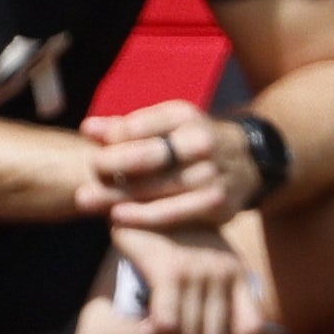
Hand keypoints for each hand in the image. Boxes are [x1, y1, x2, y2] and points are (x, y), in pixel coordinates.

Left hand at [75, 100, 258, 228]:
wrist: (248, 162)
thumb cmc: (190, 141)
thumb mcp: (165, 123)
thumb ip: (126, 127)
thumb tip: (88, 129)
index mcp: (184, 117)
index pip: (139, 126)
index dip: (111, 139)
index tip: (91, 149)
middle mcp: (201, 143)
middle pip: (146, 157)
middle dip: (110, 166)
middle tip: (85, 175)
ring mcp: (211, 175)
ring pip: (155, 189)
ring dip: (117, 195)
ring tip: (86, 200)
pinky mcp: (216, 205)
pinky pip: (171, 214)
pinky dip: (142, 216)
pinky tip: (117, 217)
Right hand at [119, 224, 270, 333]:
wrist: (145, 198)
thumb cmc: (177, 237)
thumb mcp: (209, 259)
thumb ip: (223, 295)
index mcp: (237, 272)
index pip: (252, 330)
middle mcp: (222, 273)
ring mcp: (197, 271)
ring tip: (158, 330)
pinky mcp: (169, 271)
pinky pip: (167, 324)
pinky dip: (156, 333)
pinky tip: (146, 326)